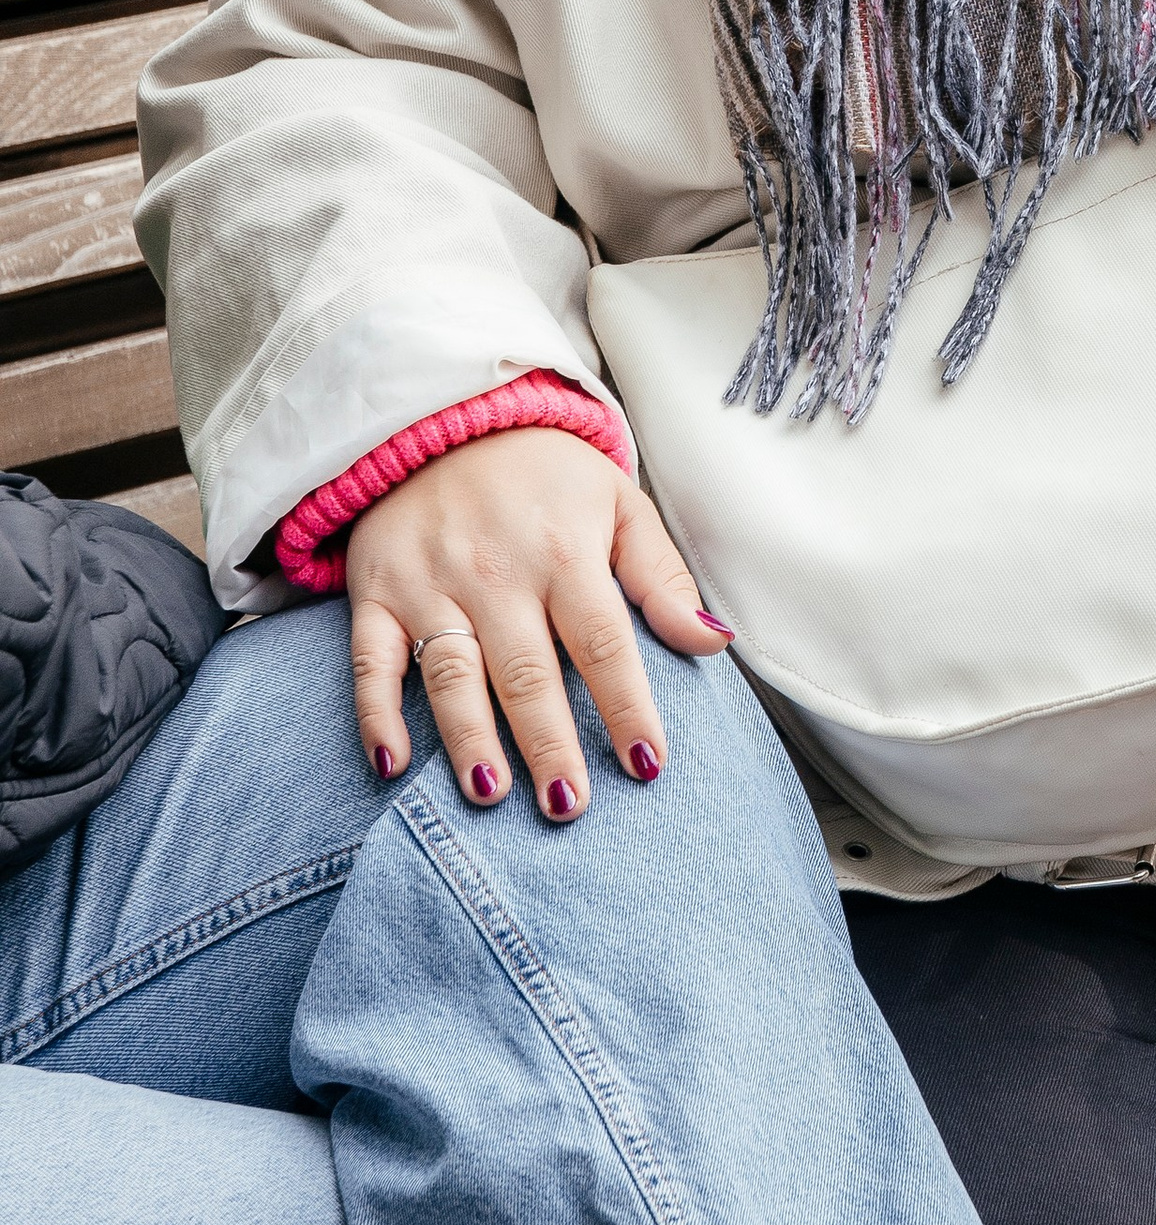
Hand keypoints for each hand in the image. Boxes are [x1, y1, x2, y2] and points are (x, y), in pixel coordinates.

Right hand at [346, 428, 732, 819]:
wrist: (446, 417)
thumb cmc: (548, 475)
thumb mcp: (620, 504)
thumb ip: (662, 577)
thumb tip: (714, 642)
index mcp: (566, 552)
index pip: (603, 643)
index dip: (626, 707)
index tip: (649, 766)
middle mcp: (497, 573)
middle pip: (527, 672)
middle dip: (549, 744)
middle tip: (569, 807)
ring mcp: (431, 585)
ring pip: (452, 675)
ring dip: (469, 740)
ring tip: (490, 796)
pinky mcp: (376, 594)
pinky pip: (371, 662)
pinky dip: (376, 714)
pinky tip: (393, 765)